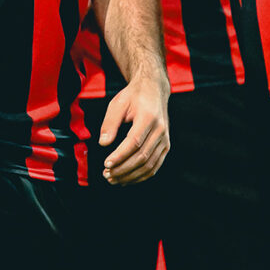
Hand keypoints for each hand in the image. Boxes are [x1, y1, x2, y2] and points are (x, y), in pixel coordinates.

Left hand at [100, 69, 170, 184]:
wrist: (154, 90)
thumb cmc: (134, 96)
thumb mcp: (118, 103)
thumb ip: (110, 123)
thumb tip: (103, 144)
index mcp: (148, 117)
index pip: (134, 142)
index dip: (120, 155)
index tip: (106, 164)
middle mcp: (160, 130)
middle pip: (142, 157)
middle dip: (123, 169)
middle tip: (106, 175)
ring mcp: (165, 139)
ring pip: (149, 165)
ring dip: (130, 176)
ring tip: (113, 179)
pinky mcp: (166, 146)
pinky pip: (155, 166)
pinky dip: (141, 176)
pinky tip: (126, 179)